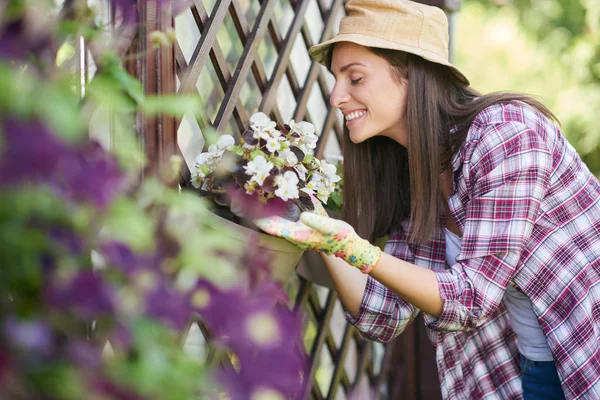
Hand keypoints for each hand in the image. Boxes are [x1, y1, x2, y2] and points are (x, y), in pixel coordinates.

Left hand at [255, 211, 380, 273]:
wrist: (348, 244)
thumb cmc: (339, 236)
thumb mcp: (329, 226)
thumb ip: (315, 221)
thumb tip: (302, 216)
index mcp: (298, 235)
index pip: (274, 228)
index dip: (261, 220)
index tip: (248, 211)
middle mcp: (295, 235)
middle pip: (272, 225)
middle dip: (260, 215)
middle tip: (245, 203)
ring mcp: (298, 233)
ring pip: (277, 223)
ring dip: (267, 214)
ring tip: (256, 201)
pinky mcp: (303, 229)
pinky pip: (286, 221)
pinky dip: (278, 213)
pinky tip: (275, 205)